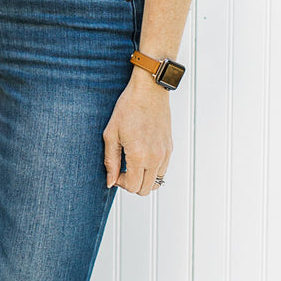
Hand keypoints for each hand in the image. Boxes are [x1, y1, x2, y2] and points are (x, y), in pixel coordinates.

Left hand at [102, 70, 172, 194]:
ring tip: (132, 165)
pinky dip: (152, 171)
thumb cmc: (128, 108)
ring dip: (143, 179)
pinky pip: (163, 170)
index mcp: (139, 155)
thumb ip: (110, 161)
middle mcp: (155, 157)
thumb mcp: (111, 134)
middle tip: (122, 170)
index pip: (132, 186)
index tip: (115, 172)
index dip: (120, 183)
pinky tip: (142, 158)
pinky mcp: (170, 148)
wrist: (149, 91)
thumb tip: (110, 182)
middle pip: (145, 190)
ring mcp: (165, 153)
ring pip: (156, 183)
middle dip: (131, 184)